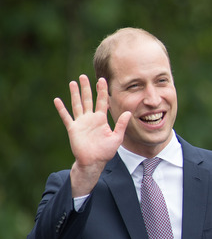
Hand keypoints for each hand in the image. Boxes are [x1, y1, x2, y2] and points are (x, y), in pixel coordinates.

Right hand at [53, 75, 129, 195]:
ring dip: (75, 94)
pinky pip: (66, 117)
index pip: (102, 101)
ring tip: (73, 82)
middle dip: (86, 88)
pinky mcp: (73, 128)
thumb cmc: (106, 151)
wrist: (94, 162)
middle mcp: (90, 118)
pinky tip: (57, 100)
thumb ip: (121, 125)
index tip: (102, 79)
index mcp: (101, 119)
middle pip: (88, 99)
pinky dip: (61, 109)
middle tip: (84, 76)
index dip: (102, 91)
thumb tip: (128, 112)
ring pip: (77, 104)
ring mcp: (81, 122)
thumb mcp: (116, 137)